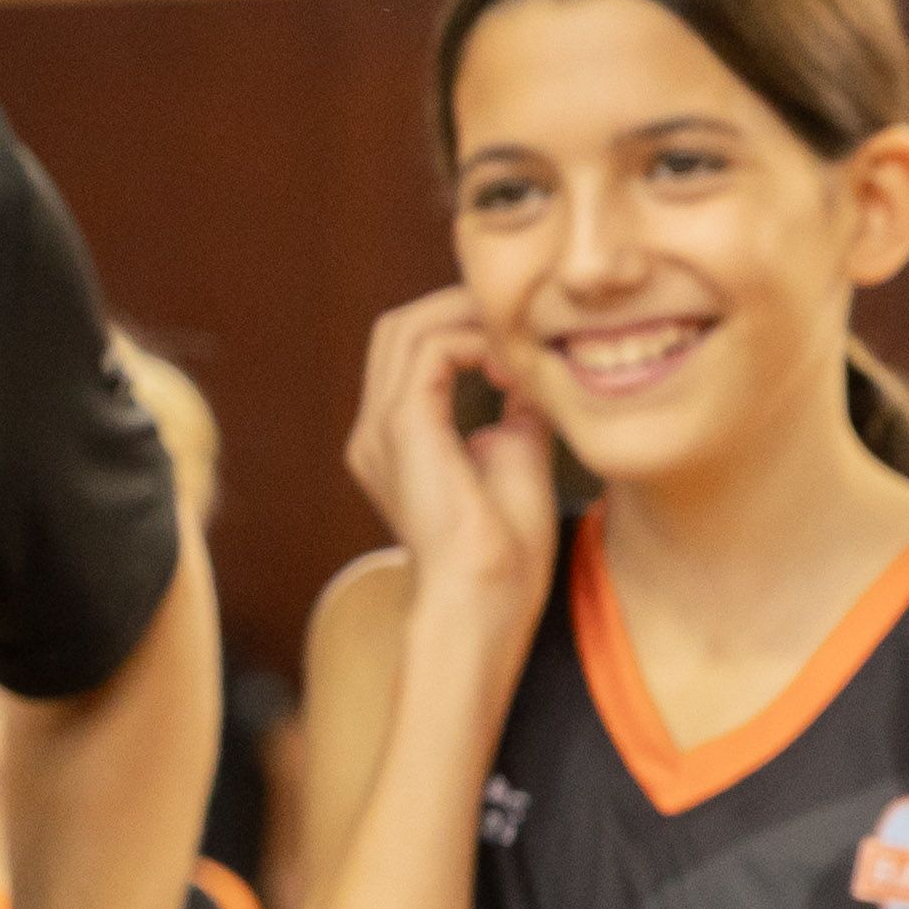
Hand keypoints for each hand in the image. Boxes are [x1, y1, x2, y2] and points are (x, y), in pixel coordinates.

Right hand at [343, 287, 556, 640]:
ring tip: (516, 341)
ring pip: (407, 327)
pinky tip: (511, 369)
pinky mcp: (402, 426)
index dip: (464, 330)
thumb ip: (517, 410)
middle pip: (398, 329)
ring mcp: (380, 428)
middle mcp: (375, 431)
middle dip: (459, 309)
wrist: (484, 599)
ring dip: (467, 319)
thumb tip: (534, 371)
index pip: (411, 355)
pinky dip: (474, 342)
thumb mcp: (516, 457)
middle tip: (517, 322)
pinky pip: (430, 348)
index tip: (521, 348)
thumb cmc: (503, 553)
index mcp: (395, 443)